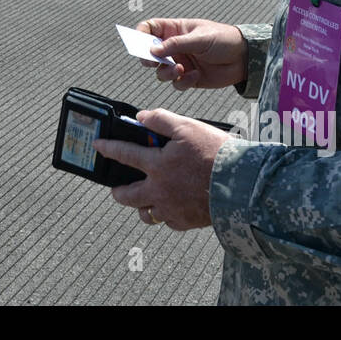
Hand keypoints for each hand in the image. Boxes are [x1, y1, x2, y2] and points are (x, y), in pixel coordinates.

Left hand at [95, 109, 231, 228]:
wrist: (242, 184)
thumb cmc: (216, 153)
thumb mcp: (188, 127)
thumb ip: (161, 120)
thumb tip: (140, 117)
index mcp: (157, 165)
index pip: (125, 154)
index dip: (109, 148)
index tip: (98, 146)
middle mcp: (160, 190)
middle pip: (128, 196)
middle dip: (118, 192)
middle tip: (115, 189)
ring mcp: (172, 209)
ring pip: (148, 214)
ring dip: (142, 207)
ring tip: (144, 200)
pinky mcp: (187, 222)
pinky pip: (169, 222)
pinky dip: (167, 215)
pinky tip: (171, 207)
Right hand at [136, 18, 246, 90]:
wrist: (244, 58)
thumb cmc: (224, 39)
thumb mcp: (200, 38)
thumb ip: (176, 44)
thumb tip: (153, 50)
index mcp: (175, 30)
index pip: (150, 29)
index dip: (140, 35)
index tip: (139, 44)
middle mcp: (174, 47)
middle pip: (150, 53)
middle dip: (149, 60)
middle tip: (153, 62)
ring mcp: (180, 62)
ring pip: (160, 72)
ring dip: (166, 73)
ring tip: (179, 69)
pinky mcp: (189, 77)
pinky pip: (176, 84)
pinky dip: (183, 82)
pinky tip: (195, 75)